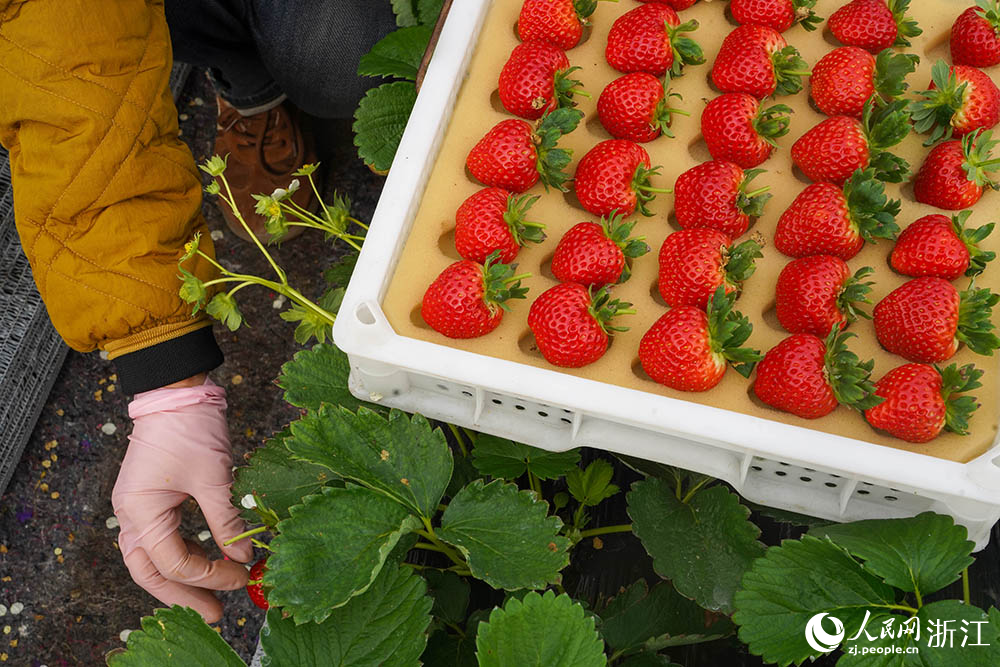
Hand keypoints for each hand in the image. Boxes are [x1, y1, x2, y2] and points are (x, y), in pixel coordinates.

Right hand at [112, 375, 251, 621]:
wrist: (176, 390)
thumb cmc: (191, 428)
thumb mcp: (215, 477)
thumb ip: (228, 521)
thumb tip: (244, 557)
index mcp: (141, 511)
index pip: (173, 562)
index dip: (209, 576)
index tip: (242, 576)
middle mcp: (130, 514)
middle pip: (150, 572)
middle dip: (183, 595)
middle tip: (217, 614)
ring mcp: (137, 507)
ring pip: (151, 559)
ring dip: (180, 579)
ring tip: (212, 596)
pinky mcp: (150, 500)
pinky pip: (160, 540)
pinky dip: (180, 556)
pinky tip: (205, 564)